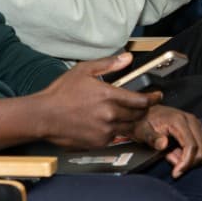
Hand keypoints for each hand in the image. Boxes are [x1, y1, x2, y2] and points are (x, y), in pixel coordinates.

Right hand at [33, 54, 158, 148]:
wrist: (44, 116)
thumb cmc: (61, 93)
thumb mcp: (84, 70)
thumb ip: (109, 64)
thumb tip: (128, 58)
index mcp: (109, 96)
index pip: (140, 100)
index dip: (152, 98)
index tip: (157, 96)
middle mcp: (110, 115)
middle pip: (138, 115)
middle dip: (143, 110)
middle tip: (143, 105)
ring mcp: (105, 131)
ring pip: (129, 128)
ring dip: (132, 121)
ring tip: (128, 115)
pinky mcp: (99, 143)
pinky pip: (115, 137)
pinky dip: (116, 130)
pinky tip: (109, 123)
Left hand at [133, 104, 201, 177]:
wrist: (145, 113)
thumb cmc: (143, 122)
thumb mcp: (142, 131)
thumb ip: (152, 138)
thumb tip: (164, 144)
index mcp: (179, 120)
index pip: (191, 146)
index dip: (185, 163)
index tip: (175, 173)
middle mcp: (191, 121)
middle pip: (200, 151)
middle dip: (187, 162)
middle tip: (169, 160)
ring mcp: (195, 124)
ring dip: (187, 159)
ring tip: (171, 154)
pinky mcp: (196, 129)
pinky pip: (199, 149)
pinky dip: (189, 155)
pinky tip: (175, 152)